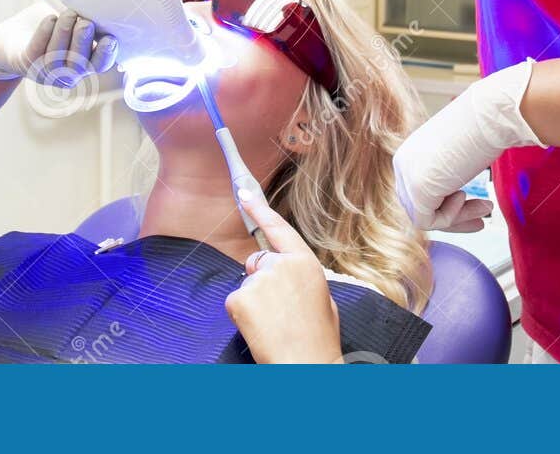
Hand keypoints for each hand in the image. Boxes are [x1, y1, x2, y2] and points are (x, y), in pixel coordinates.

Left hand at [0, 3, 119, 85]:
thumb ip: (85, 13)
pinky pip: (37, 51)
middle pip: (79, 64)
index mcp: (82, 63)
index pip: (99, 64)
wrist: (6, 40)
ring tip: (68, 12)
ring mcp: (44, 71)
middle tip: (86, 21)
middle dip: (83, 42)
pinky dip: (45, 33)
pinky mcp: (24, 63)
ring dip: (64, 33)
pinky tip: (50, 19)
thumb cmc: (44, 27)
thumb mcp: (68, 19)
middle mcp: (65, 73)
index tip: (110, 38)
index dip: (107, 55)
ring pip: (57, 58)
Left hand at [224, 195, 342, 363]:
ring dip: (254, 301)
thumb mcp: (323, 299)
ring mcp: (258, 281)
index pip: (278, 229)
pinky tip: (260, 329)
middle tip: (279, 311)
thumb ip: (301, 277)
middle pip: (258, 262)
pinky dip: (243, 315)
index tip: (243, 193)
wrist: (306, 366)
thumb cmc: (318, 338)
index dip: (259, 209)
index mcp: (305, 262)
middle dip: (261, 280)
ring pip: (247, 285)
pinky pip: (236, 301)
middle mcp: (280, 265)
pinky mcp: (240, 298)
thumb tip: (287, 275)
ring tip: (274, 324)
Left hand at [393, 58, 540, 231]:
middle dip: (452, 216)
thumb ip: (448, 174)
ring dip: (456, 218)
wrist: (490, 116)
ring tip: (486, 207)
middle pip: (419, 206)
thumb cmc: (482, 129)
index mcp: (411, 152)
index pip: (420, 192)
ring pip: (422, 216)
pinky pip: (426, 222)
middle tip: (482, 218)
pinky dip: (450, 218)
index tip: (475, 207)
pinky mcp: (416, 188)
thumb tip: (452, 197)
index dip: (447, 205)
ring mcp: (406, 176)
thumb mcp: (457, 156)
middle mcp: (402, 163)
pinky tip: (464, 194)